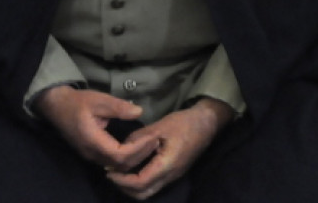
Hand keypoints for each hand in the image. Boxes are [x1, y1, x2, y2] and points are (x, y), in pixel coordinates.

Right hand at [33, 86, 158, 170]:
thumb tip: (139, 112)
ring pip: (116, 166)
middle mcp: (91, 153)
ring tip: (150, 143)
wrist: (57, 106)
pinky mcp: (92, 153)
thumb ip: (119, 107)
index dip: (138, 149)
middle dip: (140, 155)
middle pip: (120, 164)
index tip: (152, 137)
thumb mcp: (100, 100)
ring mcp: (90, 155)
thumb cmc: (79, 102)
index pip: (119, 154)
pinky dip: (127, 157)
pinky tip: (137, 145)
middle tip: (156, 140)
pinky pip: (111, 161)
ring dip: (134, 157)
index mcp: (92, 141)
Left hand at [107, 97, 233, 199]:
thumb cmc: (184, 123)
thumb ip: (138, 138)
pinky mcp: (175, 172)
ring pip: (149, 192)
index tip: (109, 170)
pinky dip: (141, 182)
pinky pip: (154, 185)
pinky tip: (135, 168)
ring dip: (132, 187)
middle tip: (112, 174)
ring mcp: (174, 176)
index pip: (139, 183)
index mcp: (167, 165)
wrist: (207, 122)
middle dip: (124, 187)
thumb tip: (121, 148)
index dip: (121, 180)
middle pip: (142, 194)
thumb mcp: (159, 126)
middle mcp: (170, 176)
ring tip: (122, 172)